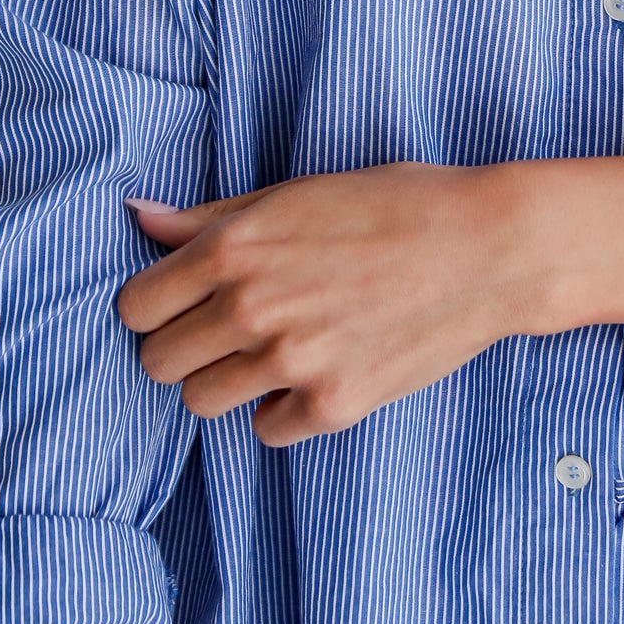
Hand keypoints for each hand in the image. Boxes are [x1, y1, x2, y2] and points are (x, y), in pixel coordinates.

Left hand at [119, 165, 535, 444]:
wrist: (488, 248)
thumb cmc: (396, 206)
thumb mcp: (297, 194)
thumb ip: (211, 217)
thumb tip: (139, 218)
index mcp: (233, 248)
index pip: (135, 307)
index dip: (156, 306)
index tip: (186, 303)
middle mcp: (251, 308)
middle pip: (157, 362)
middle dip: (185, 346)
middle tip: (229, 330)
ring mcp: (290, 362)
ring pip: (201, 401)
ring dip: (228, 380)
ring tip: (274, 350)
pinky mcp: (332, 405)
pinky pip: (265, 429)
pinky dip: (283, 408)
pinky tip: (318, 370)